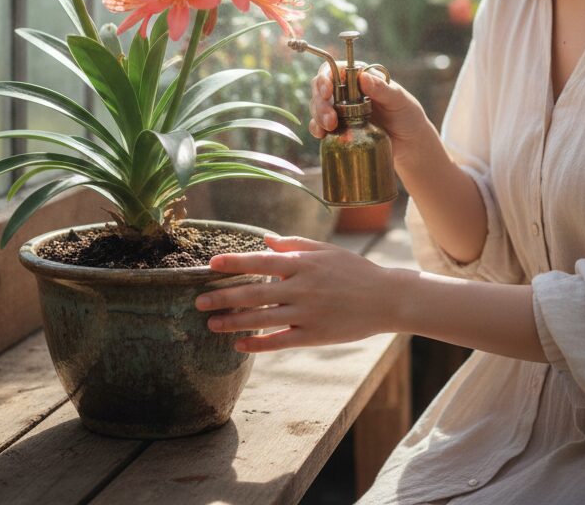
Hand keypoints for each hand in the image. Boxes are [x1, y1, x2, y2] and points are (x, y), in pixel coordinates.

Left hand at [194, 233, 402, 351]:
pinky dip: (258, 344)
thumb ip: (294, 244)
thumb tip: (265, 240)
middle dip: (223, 296)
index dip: (234, 263)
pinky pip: (280, 341)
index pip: (261, 262)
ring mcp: (307, 314)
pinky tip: (240, 344)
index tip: (211, 265)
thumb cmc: (354, 271)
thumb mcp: (326, 251)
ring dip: (233, 322)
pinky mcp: (314, 335)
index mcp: (303, 264)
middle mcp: (302, 288)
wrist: (386, 298)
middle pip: (254, 293)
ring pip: (262, 320)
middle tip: (198, 300)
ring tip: (212, 323)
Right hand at [308, 63, 433, 153]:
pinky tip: (321, 135)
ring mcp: (340, 110)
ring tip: (329, 128)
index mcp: (359, 78)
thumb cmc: (407, 115)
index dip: (325, 77)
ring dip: (318, 115)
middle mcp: (346, 91)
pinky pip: (320, 125)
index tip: (327, 91)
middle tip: (330, 119)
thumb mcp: (398, 100)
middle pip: (321, 88)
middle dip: (320, 102)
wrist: (410, 144)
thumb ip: (382, 89)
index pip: (334, 70)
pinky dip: (317, 128)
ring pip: (317, 106)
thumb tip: (363, 77)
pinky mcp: (338, 128)